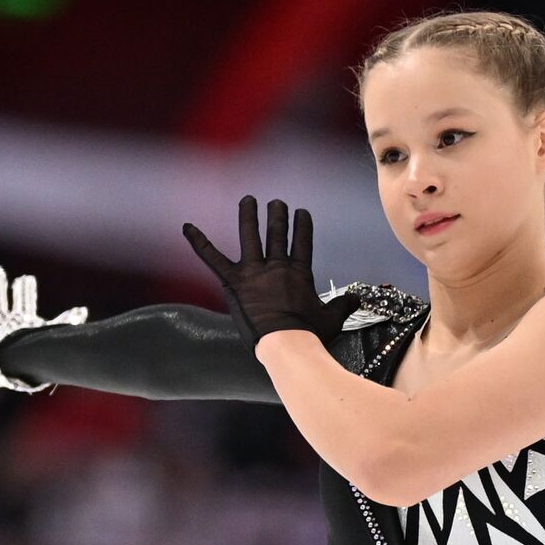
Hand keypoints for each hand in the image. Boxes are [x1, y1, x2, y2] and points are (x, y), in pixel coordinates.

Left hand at [182, 196, 363, 352]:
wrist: (287, 344)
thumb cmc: (310, 334)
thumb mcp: (332, 318)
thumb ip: (344, 304)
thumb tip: (358, 297)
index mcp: (299, 274)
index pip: (302, 243)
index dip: (302, 227)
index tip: (302, 214)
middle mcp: (276, 267)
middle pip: (277, 234)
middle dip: (277, 216)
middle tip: (276, 204)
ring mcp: (254, 272)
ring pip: (250, 236)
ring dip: (248, 216)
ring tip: (248, 200)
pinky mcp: (234, 281)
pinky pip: (212, 257)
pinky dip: (199, 242)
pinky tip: (187, 226)